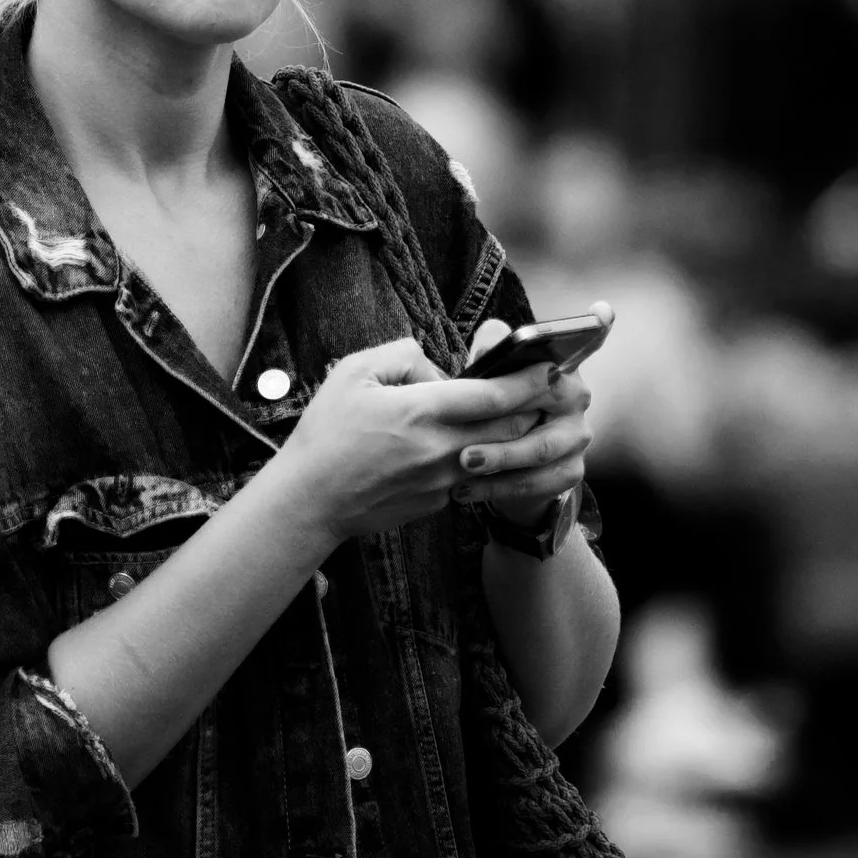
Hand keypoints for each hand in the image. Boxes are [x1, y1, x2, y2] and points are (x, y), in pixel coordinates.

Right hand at [271, 337, 551, 542]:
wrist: (309, 500)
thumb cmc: (326, 432)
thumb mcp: (354, 372)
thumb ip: (403, 354)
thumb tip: (437, 367)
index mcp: (421, 411)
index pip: (493, 395)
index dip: (526, 380)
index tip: (548, 367)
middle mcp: (440, 449)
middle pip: (509, 429)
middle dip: (532, 408)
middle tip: (546, 389)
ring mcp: (442, 482)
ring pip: (497, 456)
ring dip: (513, 437)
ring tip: (519, 415)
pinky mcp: (437, 503)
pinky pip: (471, 475)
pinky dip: (481, 460)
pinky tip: (473, 446)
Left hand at [453, 307, 607, 528]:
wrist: (506, 472)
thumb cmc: (495, 412)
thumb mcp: (488, 381)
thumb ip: (491, 354)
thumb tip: (493, 334)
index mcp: (561, 366)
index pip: (588, 340)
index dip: (597, 327)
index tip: (602, 311)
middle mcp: (578, 397)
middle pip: (547, 398)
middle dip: (505, 412)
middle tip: (468, 427)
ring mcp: (578, 437)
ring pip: (539, 448)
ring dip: (499, 457)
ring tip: (463, 464)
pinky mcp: (571, 472)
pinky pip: (536, 482)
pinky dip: (498, 487)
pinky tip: (466, 490)